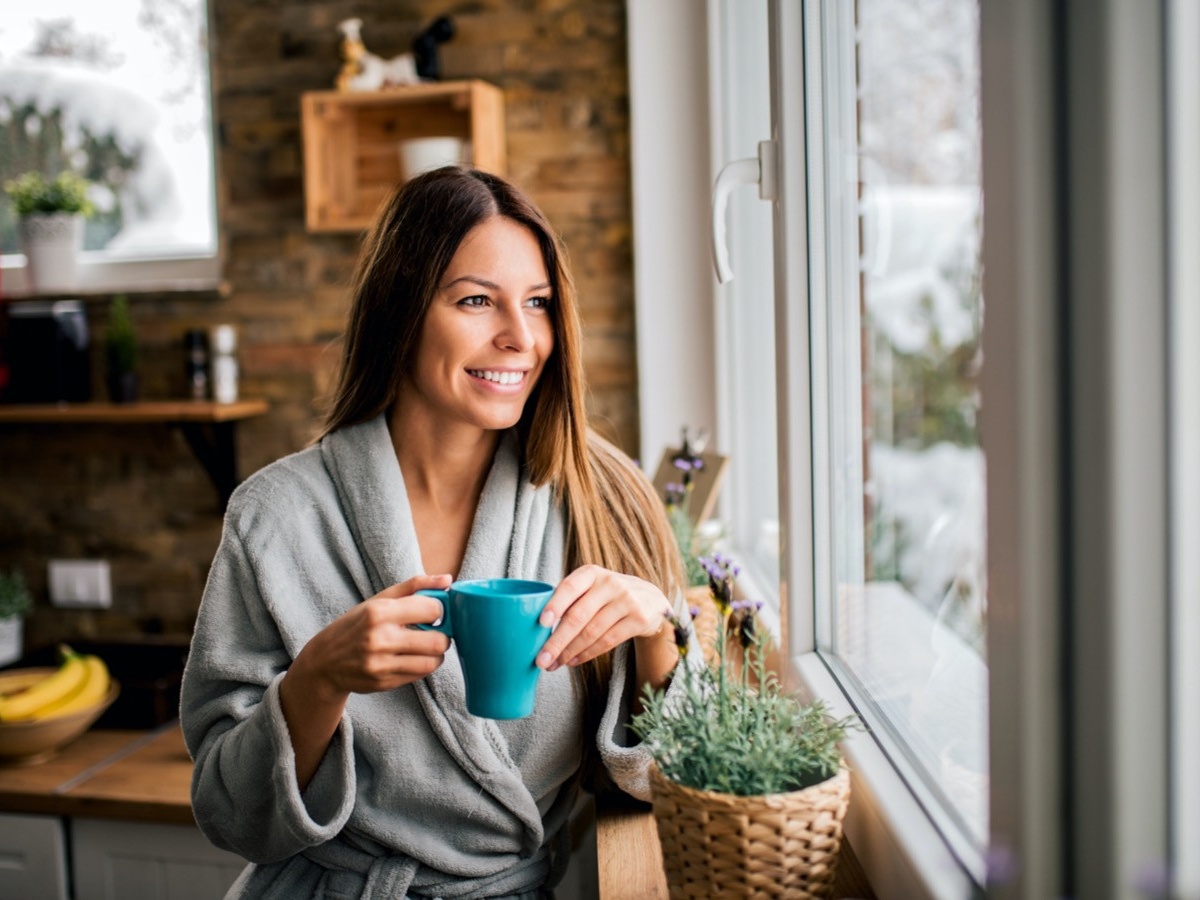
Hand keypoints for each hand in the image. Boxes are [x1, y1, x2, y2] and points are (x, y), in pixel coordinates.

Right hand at [290, 573, 452, 699]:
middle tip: (435, 632)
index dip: (439, 610)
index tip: (433, 612)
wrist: (323, 663)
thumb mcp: (378, 600)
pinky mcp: (384, 683)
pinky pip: (420, 675)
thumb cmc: (355, 626)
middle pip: (438, 640)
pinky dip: (423, 666)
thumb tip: (448, 580)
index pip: (432, 609)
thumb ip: (414, 586)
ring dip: (436, 653)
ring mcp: (381, 664)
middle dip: (443, 635)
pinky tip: (412, 658)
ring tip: (426, 646)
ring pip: (432, 661)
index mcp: (379, 612)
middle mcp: (380, 639)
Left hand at [534, 565, 671, 671]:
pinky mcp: (638, 619)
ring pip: (591, 632)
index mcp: (592, 573)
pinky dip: (587, 654)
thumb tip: (538, 627)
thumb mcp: (592, 586)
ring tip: (555, 663)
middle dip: (557, 641)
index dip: (555, 604)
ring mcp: (626, 601)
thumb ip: (570, 599)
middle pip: (578, 616)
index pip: (570, 587)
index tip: (540, 622)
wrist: (651, 599)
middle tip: (541, 659)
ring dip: (570, 651)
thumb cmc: (608, 595)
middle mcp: (610, 584)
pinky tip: (574, 660)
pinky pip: (607, 641)